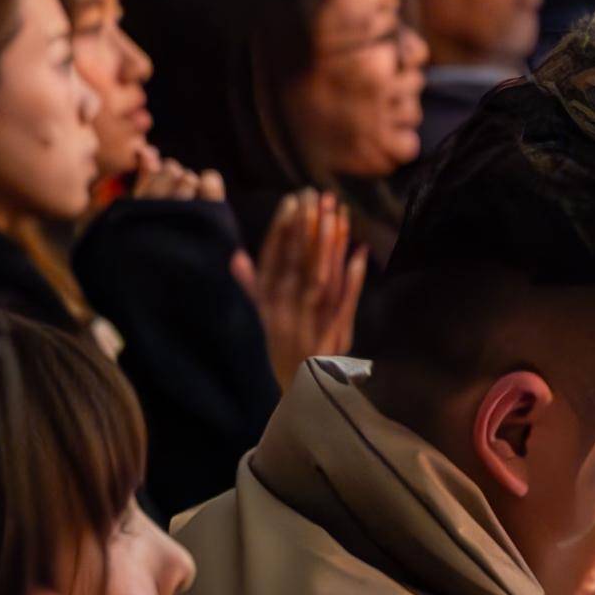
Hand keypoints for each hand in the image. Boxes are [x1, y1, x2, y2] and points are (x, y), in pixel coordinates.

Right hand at [239, 188, 367, 378]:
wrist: (298, 399)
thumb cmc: (279, 353)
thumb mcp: (261, 321)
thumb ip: (250, 289)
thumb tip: (235, 257)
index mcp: (266, 308)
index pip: (272, 261)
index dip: (281, 230)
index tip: (292, 201)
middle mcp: (285, 315)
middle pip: (296, 264)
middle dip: (307, 228)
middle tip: (317, 195)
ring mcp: (310, 327)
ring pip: (319, 279)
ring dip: (328, 246)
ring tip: (336, 213)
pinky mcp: (333, 340)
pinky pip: (343, 305)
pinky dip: (352, 279)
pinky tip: (359, 251)